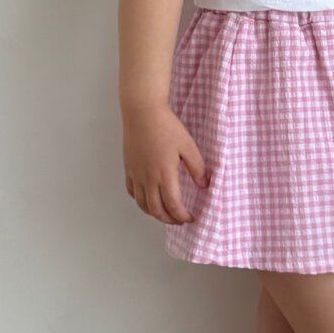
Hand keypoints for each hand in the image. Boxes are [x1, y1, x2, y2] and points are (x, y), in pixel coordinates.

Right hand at [121, 102, 206, 225]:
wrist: (142, 112)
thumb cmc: (166, 126)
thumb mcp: (188, 146)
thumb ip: (197, 168)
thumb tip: (204, 186)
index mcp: (165, 174)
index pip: (173, 206)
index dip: (182, 216)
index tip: (191, 218)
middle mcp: (148, 178)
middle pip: (157, 210)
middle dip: (169, 220)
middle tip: (180, 220)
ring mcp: (136, 174)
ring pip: (142, 204)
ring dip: (154, 213)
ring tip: (165, 214)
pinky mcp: (129, 168)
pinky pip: (132, 192)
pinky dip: (140, 201)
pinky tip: (148, 199)